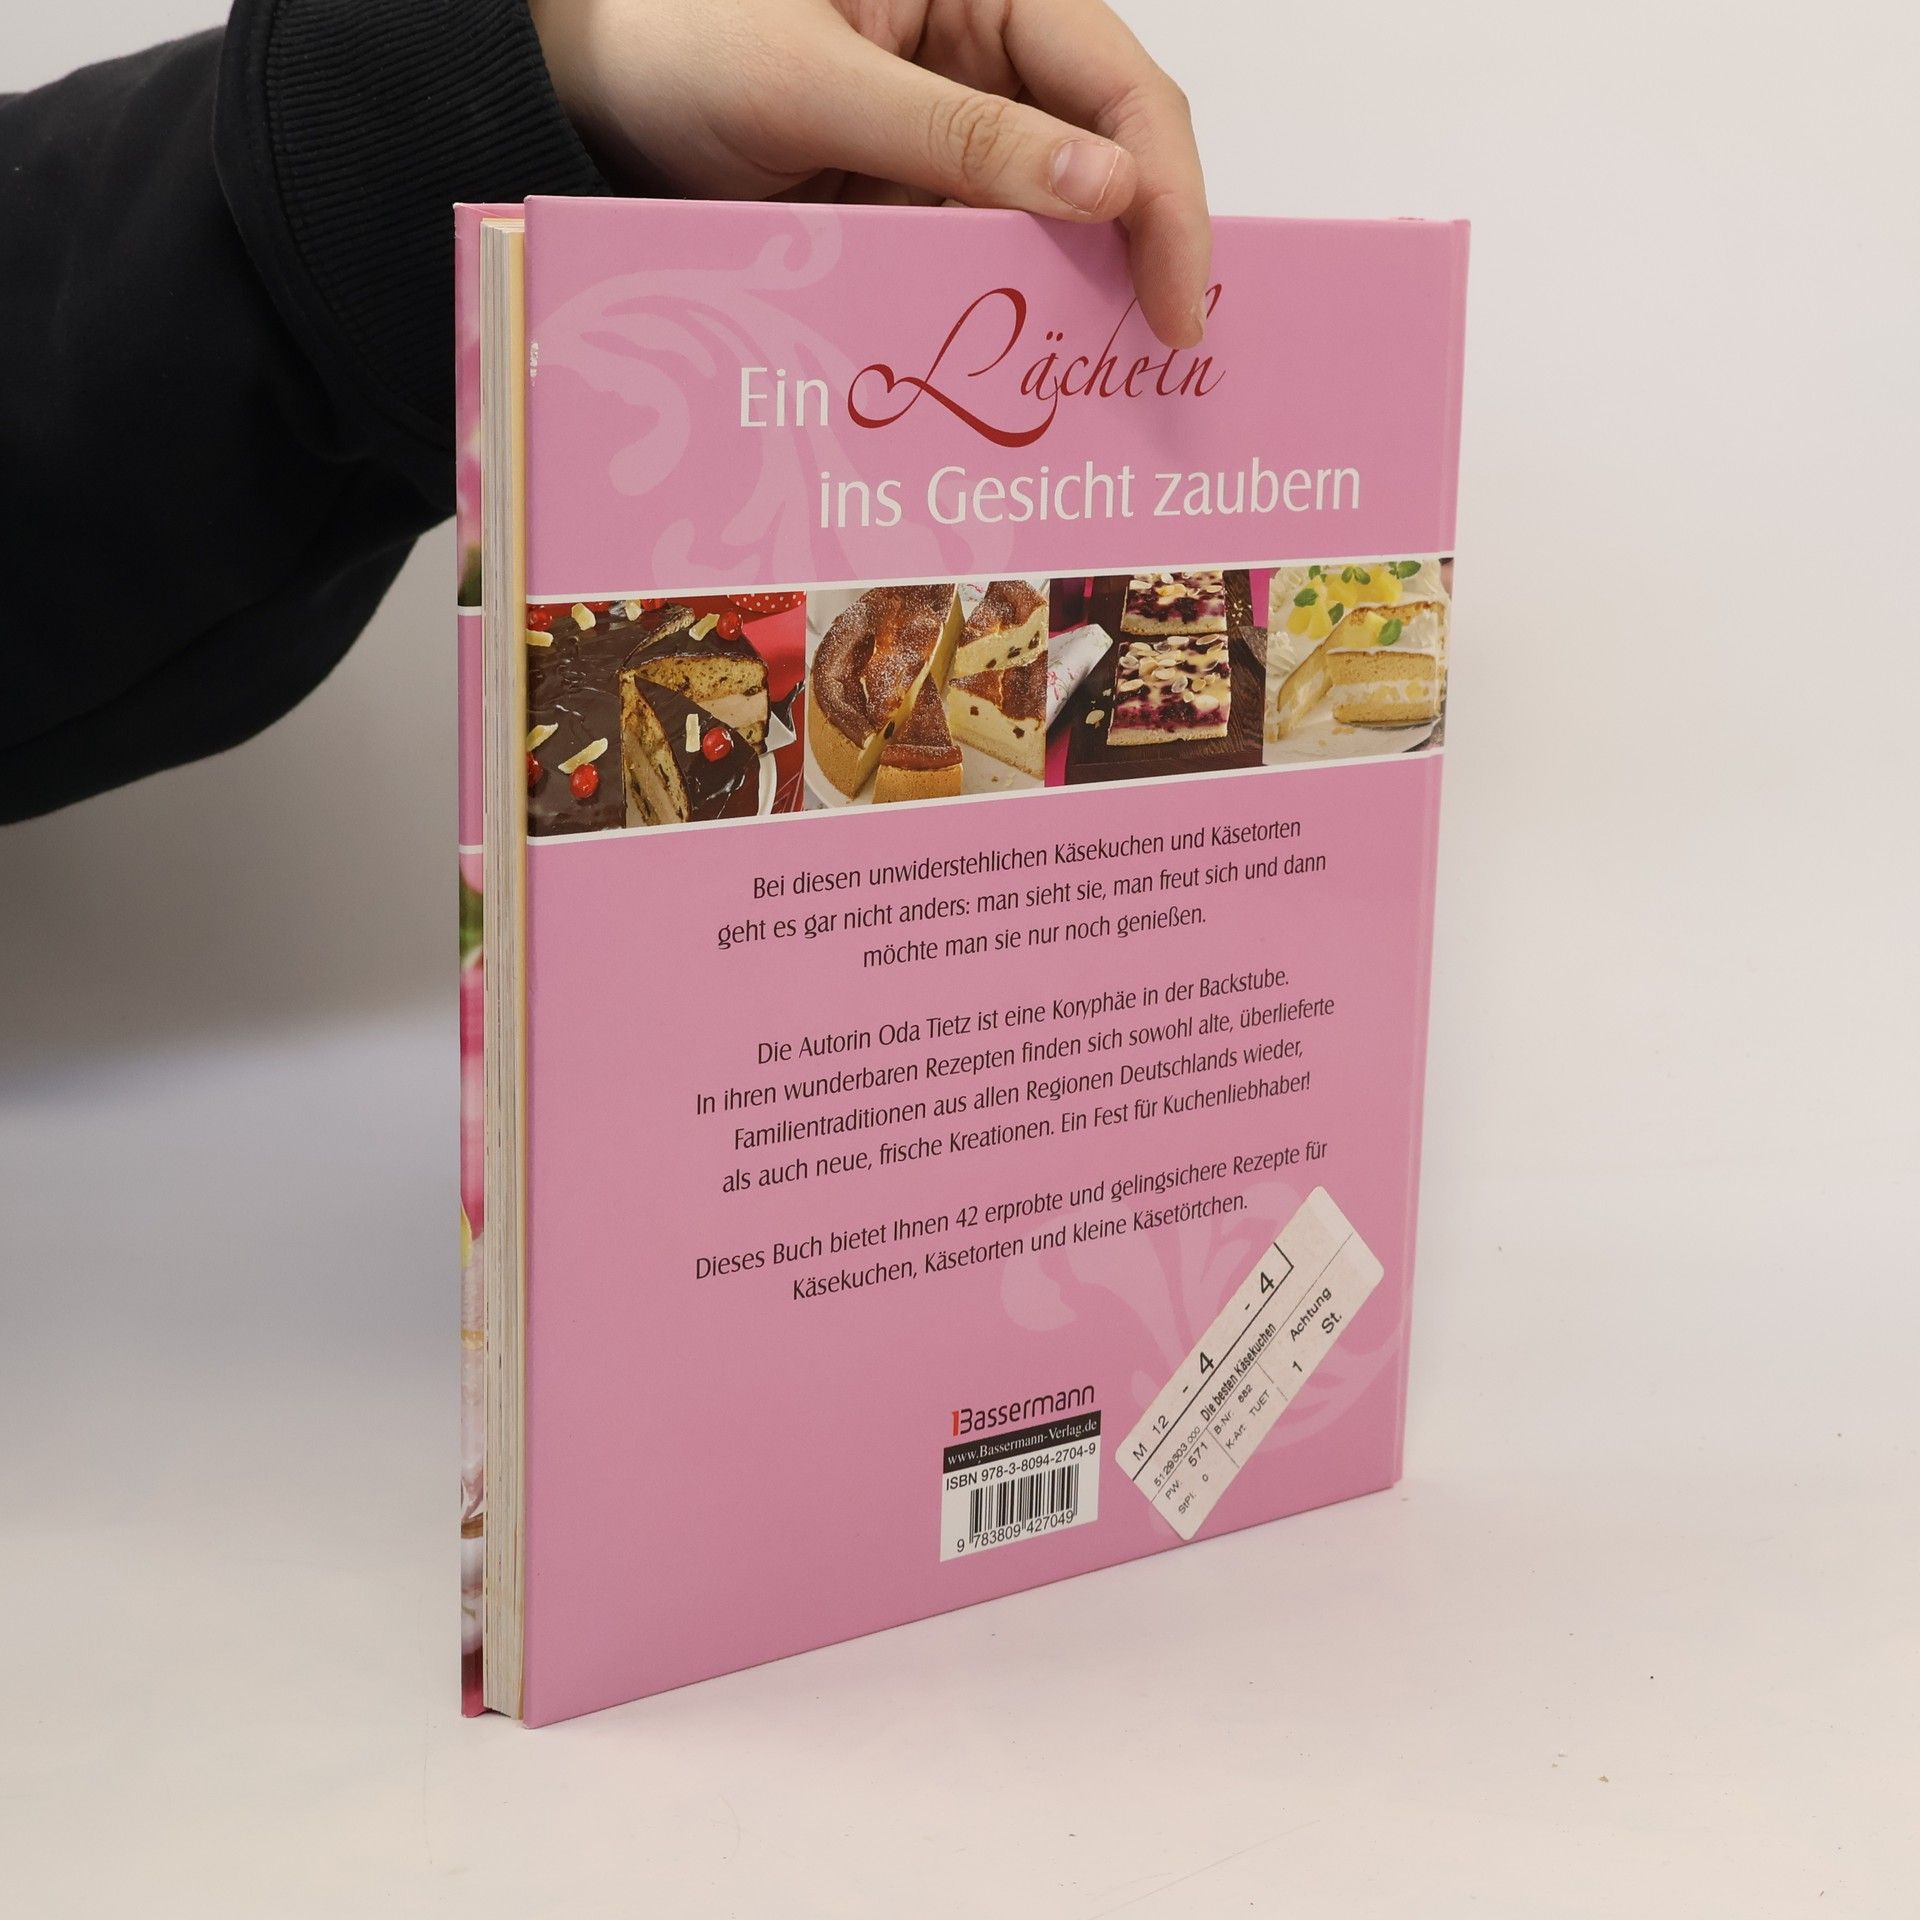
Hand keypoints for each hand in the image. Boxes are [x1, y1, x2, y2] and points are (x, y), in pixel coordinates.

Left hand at [529, 0, 1209, 346]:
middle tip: (1149, 365)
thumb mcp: (816, 86)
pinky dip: (988, 319)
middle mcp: (987, 55)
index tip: (1178, 306)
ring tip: (1076, 387)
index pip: (1121, 86)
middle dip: (1134, 258)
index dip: (1167, 195)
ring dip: (1061, 303)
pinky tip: (996, 374)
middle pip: (1107, 159)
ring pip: (1049, 226)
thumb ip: (964, 138)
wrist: (580, 91)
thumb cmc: (674, 40)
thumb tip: (1107, 189)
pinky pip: (976, 263)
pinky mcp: (914, 200)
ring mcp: (953, 135)